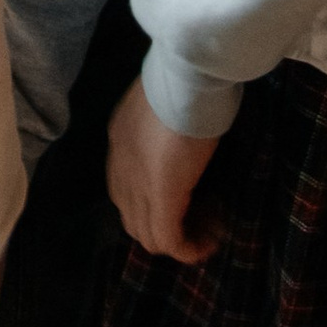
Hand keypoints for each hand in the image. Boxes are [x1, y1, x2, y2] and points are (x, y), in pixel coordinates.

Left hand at [106, 78, 222, 260]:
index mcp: (119, 139)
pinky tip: (206, 245)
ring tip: (205, 232)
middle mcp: (119, 166)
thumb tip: (182, 147)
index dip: (150, 203)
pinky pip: (168, 239)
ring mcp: (136, 183)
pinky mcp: (160, 197)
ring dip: (175, 241)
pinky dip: (186, 249)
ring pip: (146, 235)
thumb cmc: (184, 82)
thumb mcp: (165, 107)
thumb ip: (162, 128)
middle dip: (162, 227)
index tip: (183, 201)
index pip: (124, 188)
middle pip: (132, 217)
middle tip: (197, 220)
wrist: (186, 77)